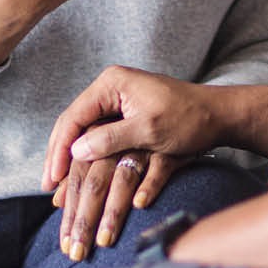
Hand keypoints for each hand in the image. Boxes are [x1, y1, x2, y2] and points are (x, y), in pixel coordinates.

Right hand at [43, 65, 216, 190]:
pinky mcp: (124, 112)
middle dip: (59, 153)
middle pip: (72, 122)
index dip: (60, 148)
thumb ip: (111, 138)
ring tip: (56, 184)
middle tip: (48, 184)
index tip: (53, 177)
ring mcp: (117, 99)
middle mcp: (110, 87)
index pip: (74, 117)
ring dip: (69, 155)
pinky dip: (85, 154)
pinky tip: (76, 173)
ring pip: (82, 129)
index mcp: (112, 83)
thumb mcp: (149, 130)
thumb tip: (76, 150)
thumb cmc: (189, 119)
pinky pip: (96, 133)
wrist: (219, 115)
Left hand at [52, 149, 182, 260]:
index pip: (77, 183)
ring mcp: (143, 148)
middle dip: (84, 220)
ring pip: (123, 180)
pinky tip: (140, 205)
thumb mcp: (106, 156)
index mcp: (96, 144)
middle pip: (95, 185)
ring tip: (105, 240)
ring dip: (113, 211)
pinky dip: (149, 185)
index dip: (69, 213)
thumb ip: (81, 176)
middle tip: (78, 252)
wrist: (179, 114)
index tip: (64, 244)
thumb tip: (57, 202)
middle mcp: (116, 145)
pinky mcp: (168, 151)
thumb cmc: (135, 139)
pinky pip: (158, 169)